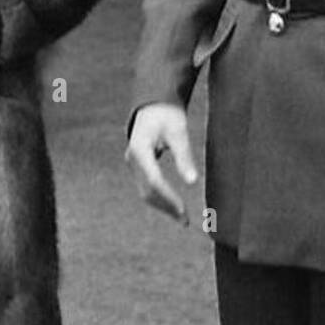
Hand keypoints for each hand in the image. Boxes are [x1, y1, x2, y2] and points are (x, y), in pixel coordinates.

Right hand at [125, 103, 197, 223]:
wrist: (154, 104)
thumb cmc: (168, 115)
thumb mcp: (178, 131)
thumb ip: (184, 156)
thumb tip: (192, 182)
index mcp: (140, 148)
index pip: (153, 179)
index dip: (168, 196)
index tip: (183, 209)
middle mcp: (132, 159)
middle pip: (147, 190)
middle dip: (166, 206)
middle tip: (185, 220)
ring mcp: (133, 164)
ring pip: (145, 192)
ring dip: (163, 206)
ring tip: (182, 219)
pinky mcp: (138, 166)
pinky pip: (147, 187)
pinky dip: (160, 198)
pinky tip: (174, 206)